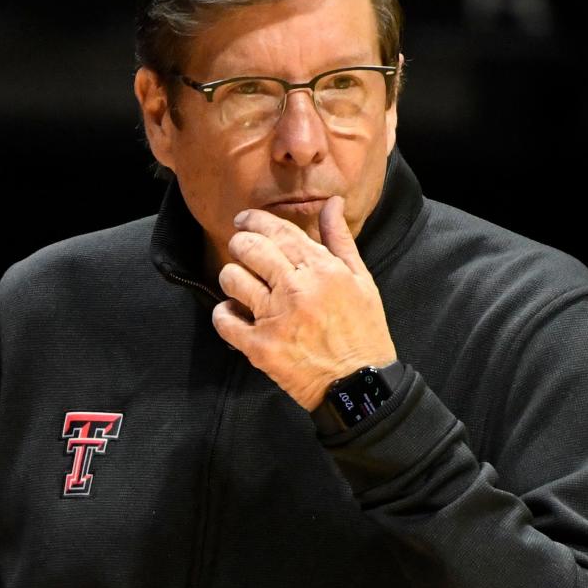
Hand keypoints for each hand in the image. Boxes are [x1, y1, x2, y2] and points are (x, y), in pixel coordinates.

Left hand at [212, 196, 396, 411]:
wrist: (360, 383)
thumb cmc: (363, 331)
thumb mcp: (361, 281)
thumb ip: (340, 240)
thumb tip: (332, 203)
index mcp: (322, 269)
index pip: (279, 232)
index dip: (255, 220)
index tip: (244, 220)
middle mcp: (296, 288)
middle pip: (249, 249)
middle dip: (240, 244)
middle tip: (242, 249)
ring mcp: (275, 318)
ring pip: (232, 279)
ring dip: (232, 278)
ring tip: (242, 286)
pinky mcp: (260, 347)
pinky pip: (224, 320)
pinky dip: (224, 314)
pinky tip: (236, 314)